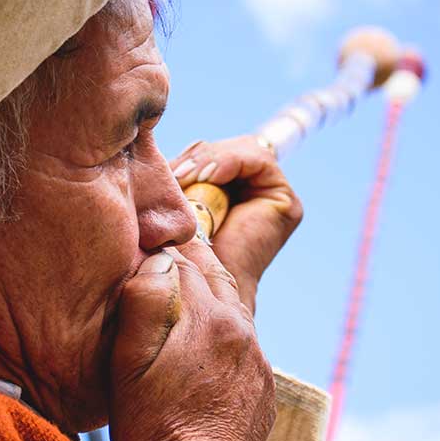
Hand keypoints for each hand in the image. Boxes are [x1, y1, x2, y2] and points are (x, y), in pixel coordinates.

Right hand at [108, 240, 275, 440]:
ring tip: (179, 299)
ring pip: (232, 305)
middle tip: (163, 257)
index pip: (185, 258)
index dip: (160, 250)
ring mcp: (257, 359)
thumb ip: (143, 303)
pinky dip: (221, 333)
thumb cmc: (153, 430)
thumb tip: (160, 260)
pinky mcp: (262, 385)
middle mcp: (242, 330)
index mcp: (209, 317)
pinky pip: (242, 342)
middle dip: (190, 262)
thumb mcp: (127, 366)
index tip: (143, 244)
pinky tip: (199, 348)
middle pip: (216, 273)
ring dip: (207, 296)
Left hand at [169, 136, 302, 311]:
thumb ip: (174, 177)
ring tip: (186, 176)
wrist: (199, 294)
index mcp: (227, 194)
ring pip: (238, 151)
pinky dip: (228, 162)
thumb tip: (154, 146)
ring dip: (208, 161)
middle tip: (175, 173)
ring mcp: (272, 198)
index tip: (167, 170)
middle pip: (223, 151)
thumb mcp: (171, 205)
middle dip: (197, 158)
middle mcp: (253, 195)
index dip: (189, 158)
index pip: (209, 156)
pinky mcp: (285, 202)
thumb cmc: (178, 255)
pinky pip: (257, 159)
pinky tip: (207, 176)